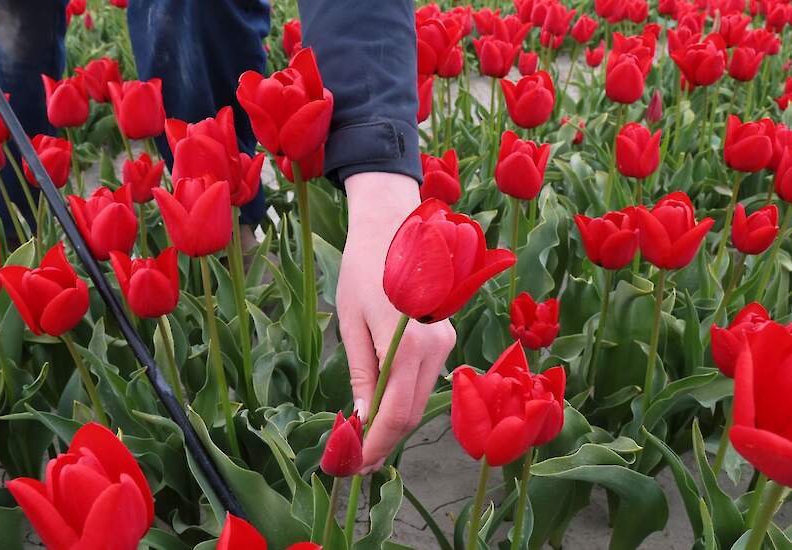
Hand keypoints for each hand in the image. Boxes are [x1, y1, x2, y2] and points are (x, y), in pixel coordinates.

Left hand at [337, 172, 456, 473]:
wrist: (394, 225)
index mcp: (409, 343)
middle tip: (354, 462)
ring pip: (419, 399)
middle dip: (384, 442)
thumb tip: (363, 417)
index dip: (374, 444)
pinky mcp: (445, 338)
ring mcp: (445, 342)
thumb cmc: (363, 267)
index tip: (353, 464)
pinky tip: (379, 409)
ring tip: (361, 441)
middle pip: (411, 412)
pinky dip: (402, 400)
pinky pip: (423, 380)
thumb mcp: (351, 321)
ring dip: (393, 424)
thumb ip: (362, 372)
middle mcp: (436, 347)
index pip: (394, 412)